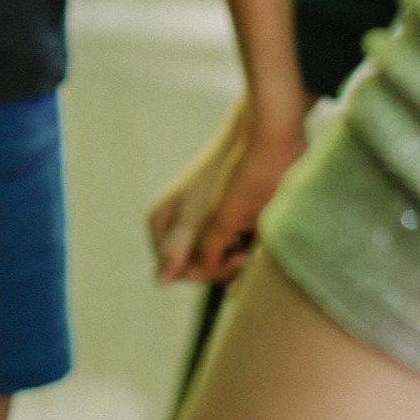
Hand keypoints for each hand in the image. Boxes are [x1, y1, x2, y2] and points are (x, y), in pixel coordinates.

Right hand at [148, 88, 307, 286]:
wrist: (260, 137)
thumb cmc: (231, 176)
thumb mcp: (207, 218)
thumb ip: (185, 250)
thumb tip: (159, 282)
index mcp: (160, 223)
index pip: (180, 272)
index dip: (209, 271)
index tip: (236, 257)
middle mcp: (173, 224)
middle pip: (197, 265)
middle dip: (224, 262)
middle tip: (248, 248)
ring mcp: (195, 218)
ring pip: (214, 255)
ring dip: (236, 253)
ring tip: (254, 237)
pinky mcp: (215, 213)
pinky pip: (225, 241)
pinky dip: (241, 241)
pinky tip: (255, 231)